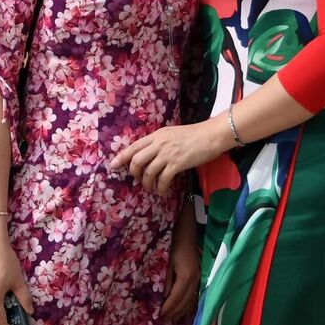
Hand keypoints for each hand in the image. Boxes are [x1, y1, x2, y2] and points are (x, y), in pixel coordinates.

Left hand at [114, 119, 232, 196]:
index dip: (122, 157)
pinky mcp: (177, 164)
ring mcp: (167, 154)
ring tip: (151, 188)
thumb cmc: (194, 135)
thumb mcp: (172, 134)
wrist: (211, 135)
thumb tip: (150, 154)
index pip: (134, 146)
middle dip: (134, 173)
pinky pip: (163, 179)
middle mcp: (159, 144)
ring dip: (147, 183)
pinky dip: (160, 187)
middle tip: (138, 179)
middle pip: (137, 160)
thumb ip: (160, 142)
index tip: (113, 166)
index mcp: (157, 135)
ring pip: (148, 172)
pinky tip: (162, 191)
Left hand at [162, 210, 202, 320]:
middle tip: (162, 320)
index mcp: (187, 276)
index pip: (176, 299)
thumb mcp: (167, 260)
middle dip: (173, 313)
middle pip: (185, 303)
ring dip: (181, 311)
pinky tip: (180, 307)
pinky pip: (194, 295)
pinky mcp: (200, 275)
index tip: (158, 317)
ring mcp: (199, 278)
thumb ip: (166, 280)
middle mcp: (196, 279)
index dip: (167, 310)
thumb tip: (163, 298)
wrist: (190, 227)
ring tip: (170, 317)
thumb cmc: (176, 241)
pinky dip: (187, 304)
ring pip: (191, 301)